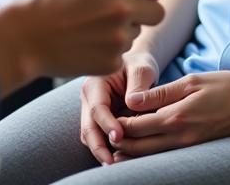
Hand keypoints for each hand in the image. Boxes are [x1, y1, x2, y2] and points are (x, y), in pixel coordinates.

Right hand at [0, 0, 174, 99]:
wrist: (23, 38)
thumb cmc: (50, 0)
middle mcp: (120, 7)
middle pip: (159, 11)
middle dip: (147, 10)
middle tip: (125, 9)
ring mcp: (117, 37)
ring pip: (138, 32)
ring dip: (124, 29)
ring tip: (91, 25)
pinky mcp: (111, 62)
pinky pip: (122, 53)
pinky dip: (110, 50)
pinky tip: (86, 43)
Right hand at [79, 49, 159, 165]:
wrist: (136, 65)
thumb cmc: (139, 65)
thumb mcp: (142, 68)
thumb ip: (138, 85)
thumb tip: (132, 104)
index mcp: (96, 83)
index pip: (97, 108)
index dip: (107, 124)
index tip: (118, 137)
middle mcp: (89, 98)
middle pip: (88, 126)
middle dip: (97, 146)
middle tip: (110, 162)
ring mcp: (92, 111)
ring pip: (90, 135)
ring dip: (101, 150)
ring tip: (115, 164)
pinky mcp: (99, 121)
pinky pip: (99, 137)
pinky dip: (107, 148)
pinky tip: (120, 157)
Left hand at [110, 70, 229, 158]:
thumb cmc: (226, 86)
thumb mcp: (191, 82)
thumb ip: (160, 93)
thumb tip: (131, 99)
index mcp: (176, 117)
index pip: (135, 127)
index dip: (116, 123)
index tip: (103, 114)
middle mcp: (181, 138)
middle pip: (139, 148)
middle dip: (119, 142)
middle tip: (102, 133)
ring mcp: (189, 146)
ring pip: (151, 156)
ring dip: (132, 151)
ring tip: (114, 143)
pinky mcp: (196, 148)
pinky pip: (166, 154)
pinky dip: (150, 150)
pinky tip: (142, 143)